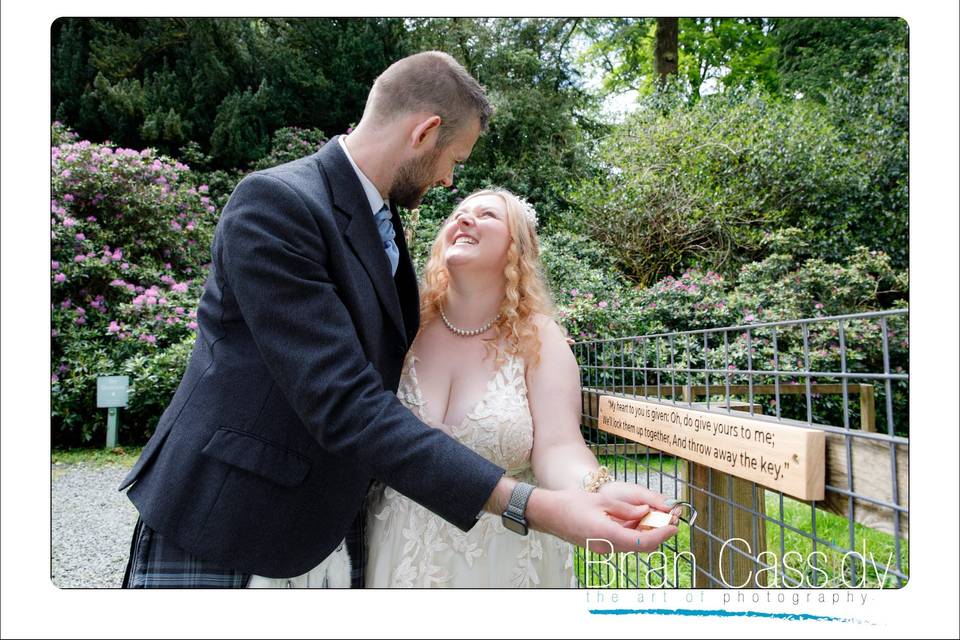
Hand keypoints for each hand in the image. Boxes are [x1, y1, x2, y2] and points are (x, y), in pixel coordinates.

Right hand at [525, 487, 677, 553]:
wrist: (549, 514)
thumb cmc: (571, 504)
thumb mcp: (602, 500)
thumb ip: (626, 508)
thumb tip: (645, 511)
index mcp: (608, 534)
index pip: (642, 542)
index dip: (661, 536)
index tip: (673, 527)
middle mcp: (607, 546)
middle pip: (640, 547)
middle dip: (657, 535)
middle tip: (669, 520)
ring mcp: (603, 548)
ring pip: (632, 545)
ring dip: (646, 533)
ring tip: (655, 517)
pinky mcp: (600, 545)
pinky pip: (622, 541)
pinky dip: (633, 533)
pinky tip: (637, 519)